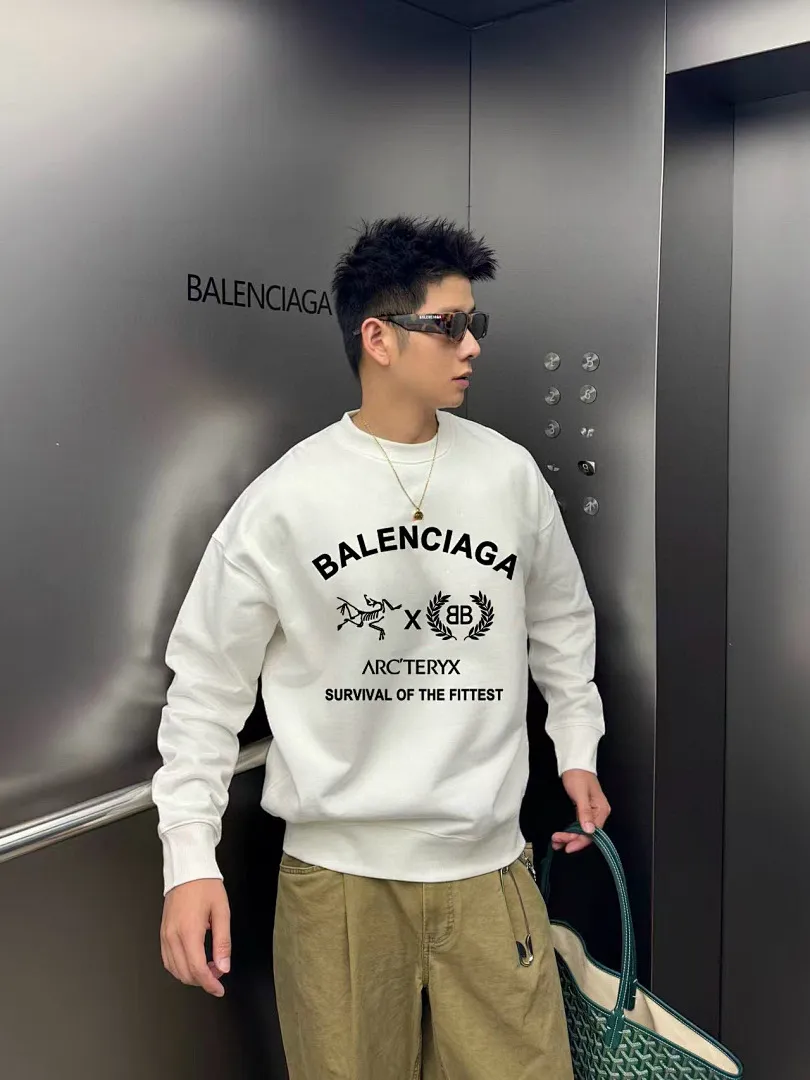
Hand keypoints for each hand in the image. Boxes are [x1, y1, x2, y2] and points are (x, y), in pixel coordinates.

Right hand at [160, 879, 230, 997]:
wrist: (188, 869)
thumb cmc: (205, 886)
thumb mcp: (222, 911)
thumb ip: (223, 942)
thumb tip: (224, 967)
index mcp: (189, 931)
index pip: (197, 970)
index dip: (210, 984)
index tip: (219, 989)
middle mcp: (173, 936)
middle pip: (185, 973)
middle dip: (203, 980)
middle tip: (219, 972)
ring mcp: (165, 935)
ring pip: (174, 969)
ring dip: (191, 975)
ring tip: (208, 966)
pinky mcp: (162, 932)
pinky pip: (168, 959)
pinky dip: (180, 967)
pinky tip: (192, 961)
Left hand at [552, 770, 610, 854]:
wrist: (574, 763)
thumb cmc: (578, 775)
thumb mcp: (580, 793)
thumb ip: (584, 812)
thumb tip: (589, 831)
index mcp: (601, 810)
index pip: (593, 833)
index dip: (580, 842)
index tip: (567, 847)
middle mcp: (599, 814)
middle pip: (587, 834)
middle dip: (571, 839)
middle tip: (556, 841)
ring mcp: (591, 813)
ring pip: (581, 831)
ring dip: (569, 837)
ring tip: (555, 842)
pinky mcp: (584, 811)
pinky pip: (578, 826)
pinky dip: (570, 831)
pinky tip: (561, 836)